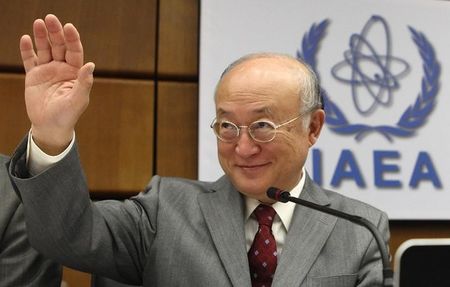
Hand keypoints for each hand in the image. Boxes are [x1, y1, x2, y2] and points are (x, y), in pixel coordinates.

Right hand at [20, 14, 94, 154]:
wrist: (50, 126)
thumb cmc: (68, 115)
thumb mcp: (78, 100)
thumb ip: (84, 83)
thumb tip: (91, 64)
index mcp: (75, 72)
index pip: (75, 51)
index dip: (72, 39)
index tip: (69, 27)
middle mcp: (62, 68)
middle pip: (59, 46)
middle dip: (56, 32)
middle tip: (50, 18)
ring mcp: (48, 71)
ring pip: (45, 49)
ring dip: (42, 36)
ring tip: (38, 23)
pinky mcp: (34, 76)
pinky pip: (30, 60)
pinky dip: (27, 50)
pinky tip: (25, 39)